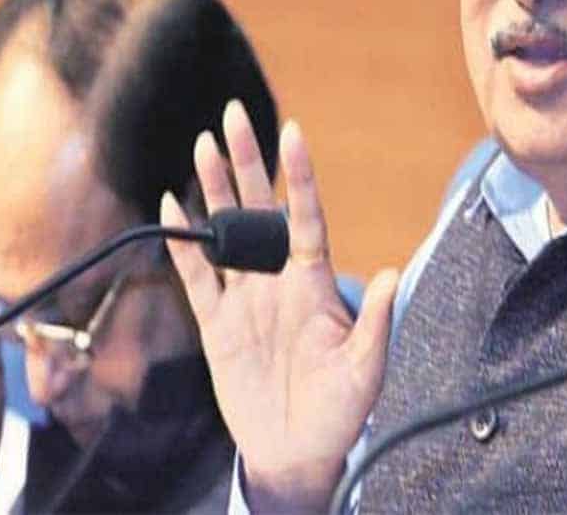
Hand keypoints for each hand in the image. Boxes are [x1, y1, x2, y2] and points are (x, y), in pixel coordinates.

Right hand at [162, 101, 397, 512]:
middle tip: (232, 114)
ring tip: (202, 144)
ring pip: (225, 231)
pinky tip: (172, 206)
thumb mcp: (367, 367)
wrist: (297, 452)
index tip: (291, 132)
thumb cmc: (341, 411)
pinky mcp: (217, 325)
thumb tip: (394, 274)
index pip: (305, 215)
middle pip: (260, 207)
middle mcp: (278, 279)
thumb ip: (376, 321)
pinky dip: (182, 244)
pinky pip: (196, 276)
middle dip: (247, 161)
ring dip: (213, 189)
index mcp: (315, 280)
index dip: (298, 175)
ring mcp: (246, 298)